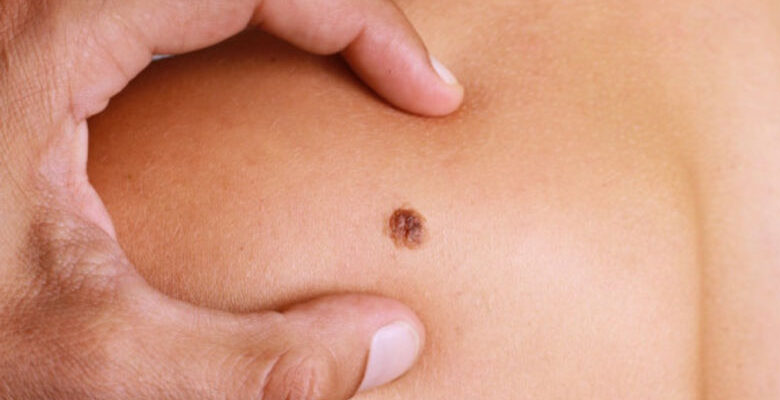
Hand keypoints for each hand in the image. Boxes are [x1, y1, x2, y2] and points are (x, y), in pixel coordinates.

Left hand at [0, 1, 461, 397]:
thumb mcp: (80, 357)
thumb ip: (247, 366)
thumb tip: (388, 341)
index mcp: (54, 28)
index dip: (370, 22)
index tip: (427, 93)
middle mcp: (40, 2)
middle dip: (340, 8)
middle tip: (395, 76)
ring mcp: (32, 18)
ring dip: (285, 13)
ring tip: (341, 68)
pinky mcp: (24, 43)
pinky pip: (156, 9)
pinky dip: (231, 26)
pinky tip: (242, 80)